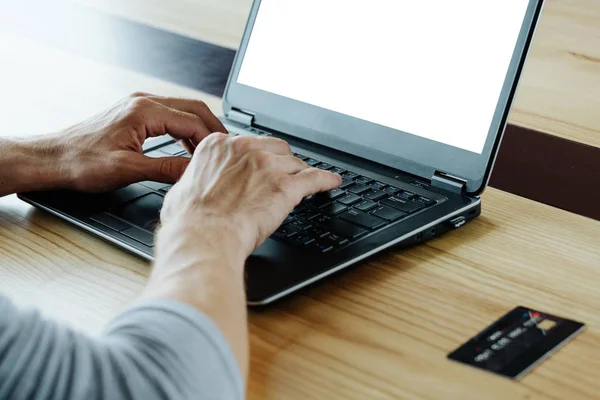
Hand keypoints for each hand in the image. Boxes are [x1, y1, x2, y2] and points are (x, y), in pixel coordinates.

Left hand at [48, 92, 225, 191]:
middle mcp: (143, 101)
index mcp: (144, 111)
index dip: (211, 141)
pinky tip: (188, 147)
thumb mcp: (129, 169)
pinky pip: (170, 115)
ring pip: (183, 110)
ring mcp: (138, 105)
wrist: (53, 158)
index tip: (223, 158)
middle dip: (213, 128)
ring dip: (199, 129)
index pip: (192, 121)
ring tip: (211, 152)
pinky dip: (184, 129)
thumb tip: (196, 171)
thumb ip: (167, 168)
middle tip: (227, 150)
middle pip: (193, 108)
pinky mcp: (134, 113)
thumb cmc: (82, 162)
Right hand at [158, 133, 342, 261]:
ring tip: (306, 182)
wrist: (203, 237)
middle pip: (277, 149)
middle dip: (282, 162)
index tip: (262, 165)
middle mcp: (245, 149)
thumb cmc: (189, 220)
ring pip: (295, 164)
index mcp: (219, 146)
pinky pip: (314, 178)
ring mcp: (268, 166)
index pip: (249, 144)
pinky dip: (326, 180)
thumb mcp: (184, 188)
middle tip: (284, 176)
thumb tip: (195, 188)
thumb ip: (198, 179)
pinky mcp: (286, 186)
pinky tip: (332, 182)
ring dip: (299, 174)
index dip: (258, 157)